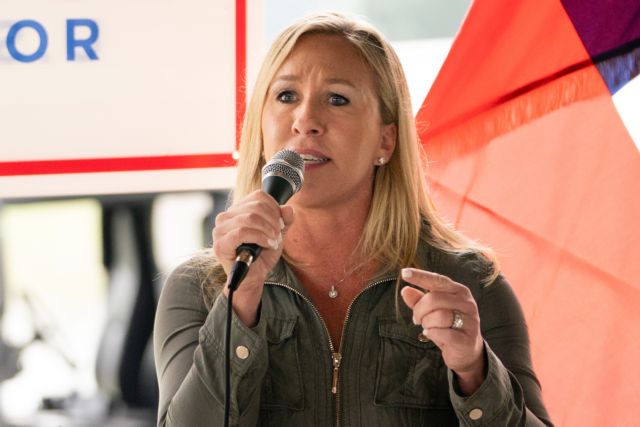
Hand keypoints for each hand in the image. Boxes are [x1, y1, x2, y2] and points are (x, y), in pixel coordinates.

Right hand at [212, 190, 293, 324]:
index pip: (259, 196)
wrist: (253, 278)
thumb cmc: (262, 255)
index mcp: (238, 210)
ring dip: (268, 230)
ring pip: (250, 218)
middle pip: (256, 206)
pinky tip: (267, 245)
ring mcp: (220, 229)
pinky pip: (242, 232)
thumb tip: (288, 209)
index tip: (281, 224)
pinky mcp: (220, 244)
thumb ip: (285, 220)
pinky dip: (260, 237)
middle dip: (273, 221)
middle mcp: (226, 216)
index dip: (275, 208)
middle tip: (278, 235)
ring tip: (273, 241)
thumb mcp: (278, 234)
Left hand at [400, 268, 485, 394]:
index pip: (438, 280)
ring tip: (428, 327)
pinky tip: (432, 334)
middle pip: (434, 299)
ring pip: (438, 316)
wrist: (467, 352)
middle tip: (417, 319)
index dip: (421, 276)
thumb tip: (405, 290)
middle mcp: (467, 303)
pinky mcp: (466, 339)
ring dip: (426, 323)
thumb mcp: (432, 311)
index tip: (404, 273)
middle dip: (419, 310)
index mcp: (459, 291)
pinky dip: (432, 334)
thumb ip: (419, 300)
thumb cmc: (447, 326)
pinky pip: (442, 333)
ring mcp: (470, 321)